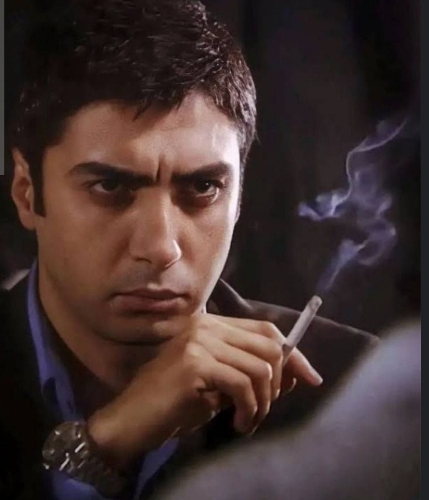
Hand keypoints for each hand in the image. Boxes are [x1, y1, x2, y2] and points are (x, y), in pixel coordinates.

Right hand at [88, 313, 321, 468]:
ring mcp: (199, 342)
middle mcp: (206, 327)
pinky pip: (243, 385)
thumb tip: (297, 375)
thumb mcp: (219, 386)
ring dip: (263, 403)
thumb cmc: (174, 404)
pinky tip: (238, 424)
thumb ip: (250, 373)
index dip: (293, 354)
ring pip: (261, 368)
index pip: (266, 330)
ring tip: (248, 421)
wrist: (131, 420)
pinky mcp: (195, 364)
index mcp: (211, 326)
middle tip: (263, 409)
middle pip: (270, 346)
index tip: (310, 378)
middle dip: (280, 382)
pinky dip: (250, 409)